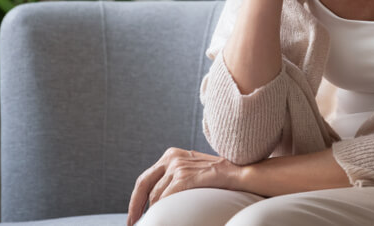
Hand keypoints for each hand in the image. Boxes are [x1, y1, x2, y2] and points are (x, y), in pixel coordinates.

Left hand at [126, 147, 240, 225]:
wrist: (240, 173)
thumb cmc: (218, 177)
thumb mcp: (191, 171)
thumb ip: (174, 178)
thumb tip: (156, 199)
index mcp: (171, 155)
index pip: (145, 179)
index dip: (135, 199)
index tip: (133, 215)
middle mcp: (172, 158)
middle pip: (143, 185)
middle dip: (136, 207)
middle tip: (134, 223)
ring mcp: (178, 166)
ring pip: (155, 196)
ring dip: (154, 211)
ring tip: (154, 222)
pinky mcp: (185, 176)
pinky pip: (166, 198)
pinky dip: (163, 210)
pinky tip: (164, 218)